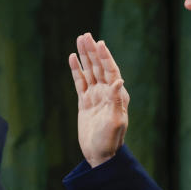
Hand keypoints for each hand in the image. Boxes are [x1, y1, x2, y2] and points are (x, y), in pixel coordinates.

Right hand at [68, 32, 128, 166]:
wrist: (100, 154)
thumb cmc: (110, 140)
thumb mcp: (115, 121)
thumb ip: (116, 100)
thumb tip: (118, 80)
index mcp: (117, 95)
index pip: (111, 71)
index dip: (105, 57)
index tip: (99, 43)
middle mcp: (107, 93)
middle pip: (99, 67)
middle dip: (92, 51)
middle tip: (86, 35)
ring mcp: (95, 96)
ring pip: (89, 71)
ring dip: (84, 56)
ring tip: (79, 39)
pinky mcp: (85, 102)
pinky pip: (80, 82)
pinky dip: (76, 70)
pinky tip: (72, 58)